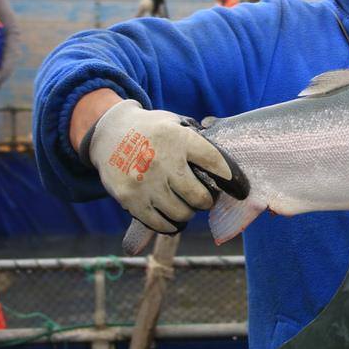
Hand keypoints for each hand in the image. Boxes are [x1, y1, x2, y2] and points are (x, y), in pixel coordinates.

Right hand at [84, 99, 248, 233]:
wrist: (108, 134)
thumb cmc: (151, 130)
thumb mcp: (174, 123)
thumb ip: (198, 138)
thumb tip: (225, 162)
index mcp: (178, 138)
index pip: (215, 163)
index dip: (231, 179)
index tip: (239, 189)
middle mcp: (163, 161)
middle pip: (199, 196)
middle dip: (206, 201)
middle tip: (204, 199)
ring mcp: (145, 182)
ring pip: (181, 213)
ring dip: (188, 213)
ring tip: (185, 205)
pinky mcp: (130, 199)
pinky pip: (159, 223)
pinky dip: (170, 225)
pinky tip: (171, 219)